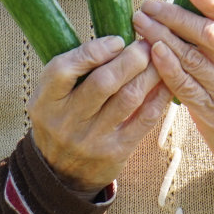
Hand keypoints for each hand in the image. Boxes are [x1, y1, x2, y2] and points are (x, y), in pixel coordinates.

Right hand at [28, 36, 173, 198]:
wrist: (62, 174)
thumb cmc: (62, 120)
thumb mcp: (52, 98)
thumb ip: (74, 71)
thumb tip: (118, 39)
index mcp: (45, 102)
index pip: (62, 70)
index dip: (93, 51)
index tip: (117, 40)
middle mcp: (66, 121)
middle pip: (103, 83)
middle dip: (131, 58)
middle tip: (147, 44)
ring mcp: (91, 138)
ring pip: (128, 98)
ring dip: (150, 73)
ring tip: (160, 57)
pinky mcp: (116, 151)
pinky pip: (144, 118)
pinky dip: (159, 96)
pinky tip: (168, 81)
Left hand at [133, 0, 213, 172]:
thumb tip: (196, 11)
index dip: (212, 1)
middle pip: (209, 35)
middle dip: (176, 17)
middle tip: (150, 6)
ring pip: (193, 58)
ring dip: (163, 37)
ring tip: (142, 24)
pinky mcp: (212, 112)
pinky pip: (186, 86)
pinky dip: (168, 67)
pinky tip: (153, 52)